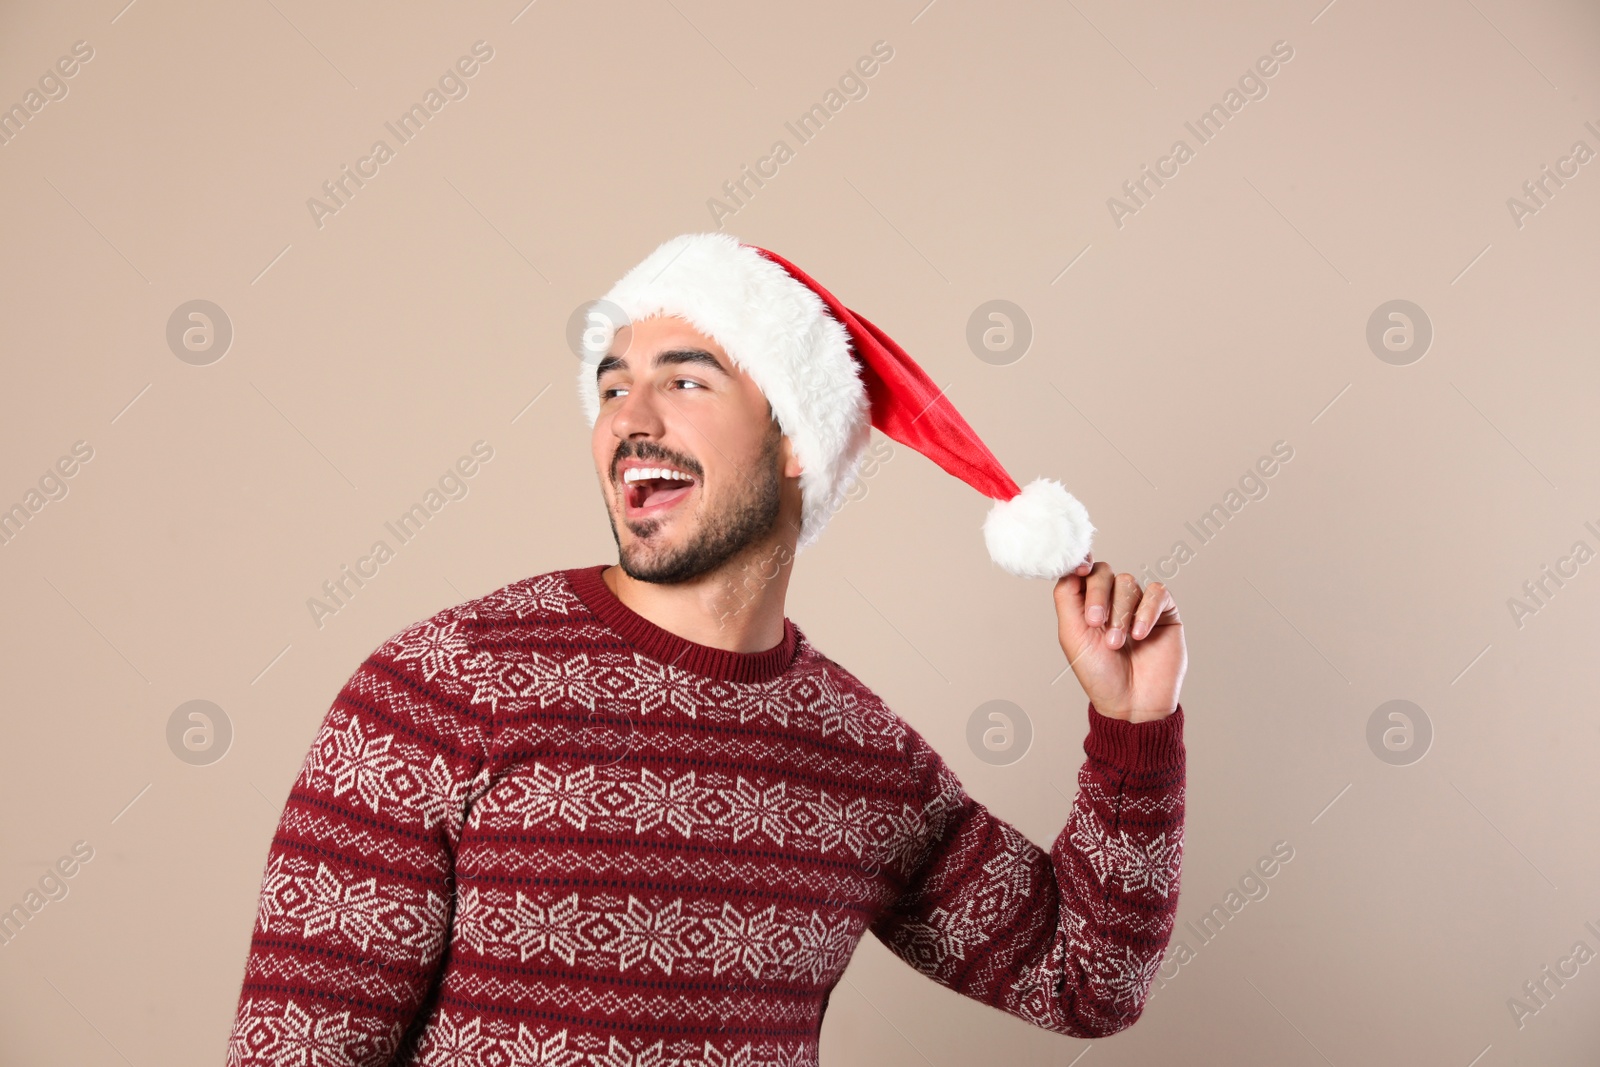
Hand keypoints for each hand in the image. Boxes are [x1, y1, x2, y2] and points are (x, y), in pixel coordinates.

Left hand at [1052, 554, 1185, 722]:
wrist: (1132, 701)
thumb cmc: (1099, 673)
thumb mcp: (1072, 634)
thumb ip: (1066, 597)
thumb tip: (1070, 566)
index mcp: (1087, 604)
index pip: (1083, 572)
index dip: (1081, 565)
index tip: (1081, 570)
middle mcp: (1113, 601)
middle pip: (1104, 573)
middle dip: (1098, 595)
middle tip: (1095, 622)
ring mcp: (1139, 605)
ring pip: (1128, 583)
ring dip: (1120, 612)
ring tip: (1117, 643)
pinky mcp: (1164, 612)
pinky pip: (1157, 593)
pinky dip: (1146, 611)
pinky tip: (1140, 635)